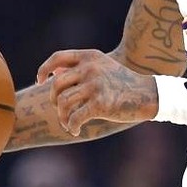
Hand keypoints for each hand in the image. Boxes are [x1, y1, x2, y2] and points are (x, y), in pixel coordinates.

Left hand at [37, 49, 158, 134]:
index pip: (58, 57)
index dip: (44, 69)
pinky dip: (71, 126)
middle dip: (53, 101)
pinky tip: (75, 130)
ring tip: (68, 123)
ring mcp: (95, 85)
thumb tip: (53, 73)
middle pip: (56, 85)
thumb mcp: (102, 66)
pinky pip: (74, 117)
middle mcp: (90, 68)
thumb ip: (79, 67)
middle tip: (62, 111)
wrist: (146, 94)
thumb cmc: (122, 82)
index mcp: (90, 56)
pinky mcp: (100, 103)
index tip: (40, 82)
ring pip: (63, 102)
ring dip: (62, 117)